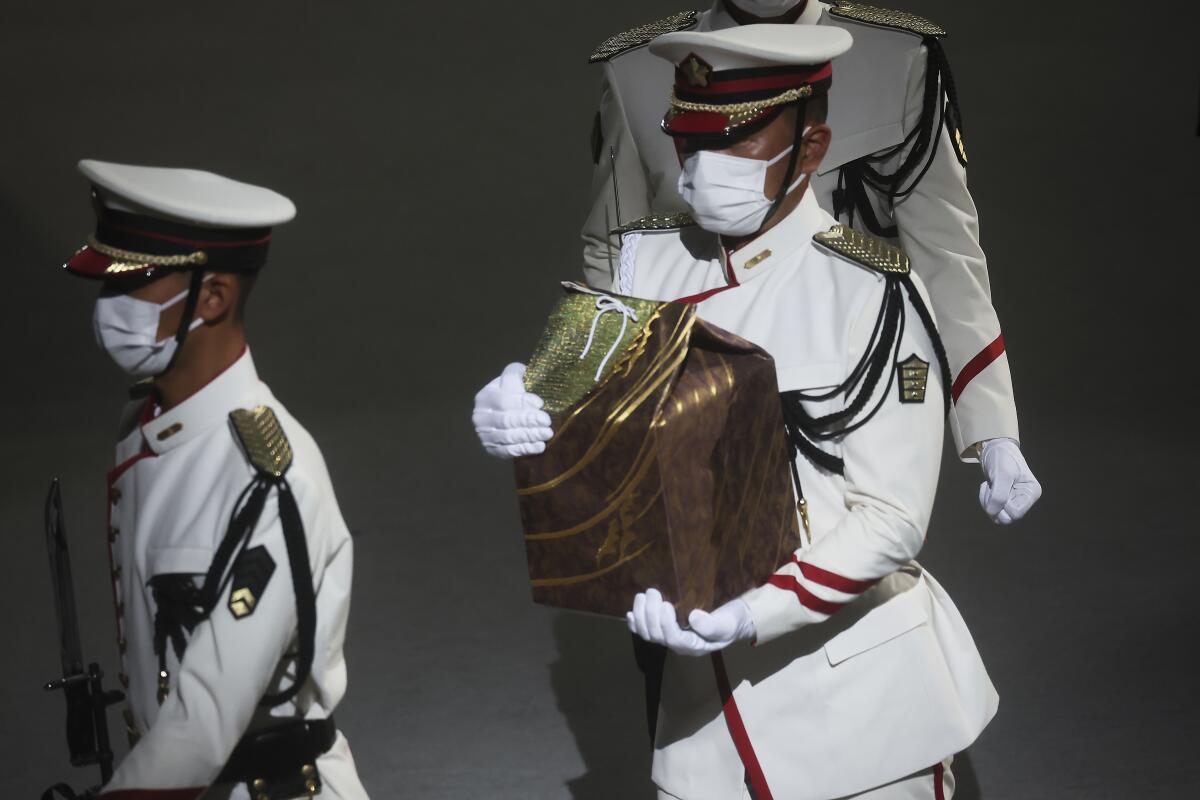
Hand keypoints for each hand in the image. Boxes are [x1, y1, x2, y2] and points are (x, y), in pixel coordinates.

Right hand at [472, 363, 553, 458]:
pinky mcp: (492, 449)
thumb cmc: (512, 393)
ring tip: (547, 433)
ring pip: (508, 437)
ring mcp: (485, 435)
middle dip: (528, 420)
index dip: (522, 402)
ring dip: (530, 436)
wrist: (503, 412)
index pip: (503, 400)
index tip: (540, 403)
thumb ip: (516, 374)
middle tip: (547, 421)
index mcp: (486, 396)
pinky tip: (539, 446)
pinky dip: (525, 449)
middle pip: (506, 420)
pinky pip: (508, 451)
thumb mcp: (512, 378)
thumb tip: (526, 372)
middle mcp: (481, 416)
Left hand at [626, 588, 754, 655]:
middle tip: (652, 591)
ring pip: (648, 633)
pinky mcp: (665, 628)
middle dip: (650, 614)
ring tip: (643, 595)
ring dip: (641, 615)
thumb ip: (713, 625)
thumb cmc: (730, 622)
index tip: (666, 604)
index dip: (666, 624)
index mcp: (693, 646)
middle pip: (656, 636)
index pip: (674, 639)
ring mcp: (670, 637)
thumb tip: (693, 617)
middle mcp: (678, 644)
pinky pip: (645, 630)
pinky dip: (635, 623)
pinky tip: (629, 614)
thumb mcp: (727, 623)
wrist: (731, 619)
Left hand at [978, 437, 1041, 523]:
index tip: (997, 488)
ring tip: (988, 486)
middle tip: (989, 488)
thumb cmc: (1002, 458)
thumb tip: (992, 512)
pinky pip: (993, 510)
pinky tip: (987, 487)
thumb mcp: (1001, 474)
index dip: (1002, 505)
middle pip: (1006, 518)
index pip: (1016, 513)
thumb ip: (998, 495)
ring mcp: (1014, 500)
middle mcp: (1025, 499)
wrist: (994, 449)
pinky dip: (986, 500)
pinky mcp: (1004, 499)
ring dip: (987, 503)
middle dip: (993, 505)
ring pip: (998, 516)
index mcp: (1031, 493)